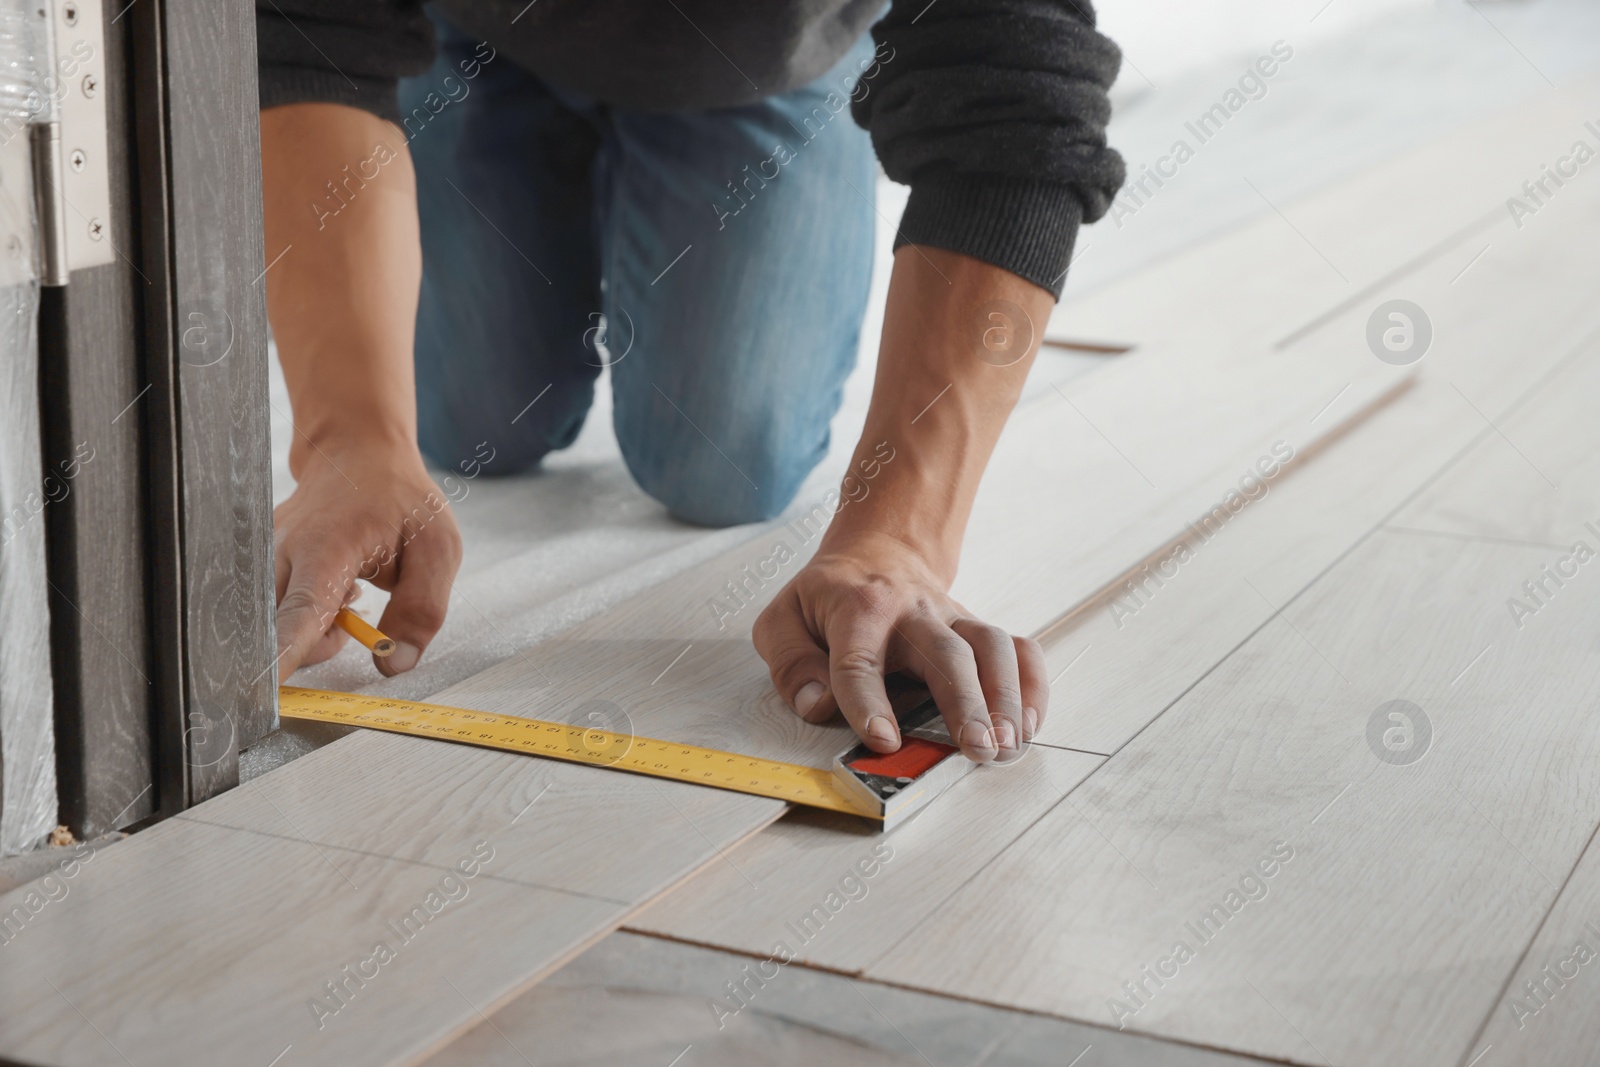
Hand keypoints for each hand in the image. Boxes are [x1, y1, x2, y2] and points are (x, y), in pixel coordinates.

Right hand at [273, 442, 461, 678]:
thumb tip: (393, 664)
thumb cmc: (400, 498)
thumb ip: (421, 610)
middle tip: (357, 609)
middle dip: (313, 647)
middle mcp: (281, 553)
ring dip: (311, 631)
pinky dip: (302, 616)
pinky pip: (270, 612)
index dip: (283, 656)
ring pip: (269, 626)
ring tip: (350, 593)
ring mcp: (262, 557)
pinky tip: (329, 587)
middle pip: (275, 633)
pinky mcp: (257, 563)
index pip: (299, 614)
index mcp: (327, 548)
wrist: (358, 452)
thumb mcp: (436, 548)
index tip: (261, 693)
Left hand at [753, 529, 1047, 762]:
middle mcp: (912, 610)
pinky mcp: (978, 629)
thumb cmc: (828, 599)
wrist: (877, 552)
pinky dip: (1031, 685)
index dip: (869, 702)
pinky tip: (1030, 725)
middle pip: (944, 652)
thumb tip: (817, 704)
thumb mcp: (784, 620)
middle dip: (963, 702)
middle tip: (976, 748)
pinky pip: (1018, 649)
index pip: (859, 659)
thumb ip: (792, 663)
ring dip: (1004, 698)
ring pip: (990, 647)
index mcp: (856, 608)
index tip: (883, 741)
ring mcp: (953, 617)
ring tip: (1007, 745)